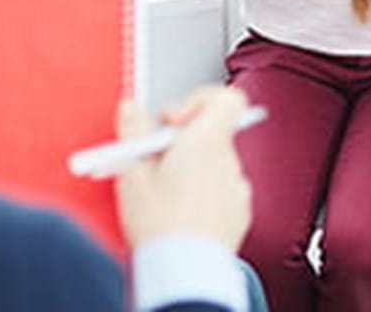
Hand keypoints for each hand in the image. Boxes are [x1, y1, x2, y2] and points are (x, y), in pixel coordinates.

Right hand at [115, 86, 251, 250]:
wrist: (186, 272)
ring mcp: (237, 187)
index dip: (197, 101)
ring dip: (193, 170)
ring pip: (215, 164)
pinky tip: (181, 213)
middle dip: (183, 142)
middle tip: (156, 162)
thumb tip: (131, 108)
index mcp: (207, 141)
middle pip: (212, 133)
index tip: (170, 120)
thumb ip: (133, 132)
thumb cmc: (161, 225)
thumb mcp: (133, 173)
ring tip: (164, 193)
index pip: (225, 98)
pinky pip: (222, 191)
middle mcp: (228, 160)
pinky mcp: (239, 213)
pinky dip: (204, 195)